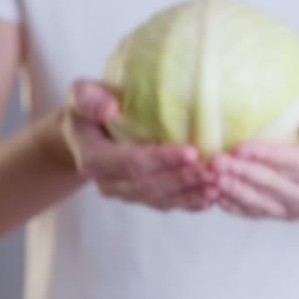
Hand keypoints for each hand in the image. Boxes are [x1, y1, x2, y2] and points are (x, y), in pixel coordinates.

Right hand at [61, 80, 218, 210]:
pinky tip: (212, 198)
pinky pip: (166, 204)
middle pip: (151, 185)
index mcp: (94, 159)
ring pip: (161, 199)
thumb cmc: (87, 108)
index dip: (162, 160)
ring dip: (191, 194)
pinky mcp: (140, 197)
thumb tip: (110, 107)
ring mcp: (125, 193)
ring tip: (219, 184)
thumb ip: (88, 98)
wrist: (85, 133)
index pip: (132, 162)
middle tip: (215, 171)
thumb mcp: (80, 95)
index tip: (192, 152)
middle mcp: (109, 183)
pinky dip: (190, 202)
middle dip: (185, 179)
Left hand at [211, 105, 298, 219]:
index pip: (292, 164)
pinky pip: (255, 213)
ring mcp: (297, 210)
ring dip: (234, 191)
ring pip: (260, 202)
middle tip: (216, 162)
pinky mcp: (282, 215)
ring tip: (211, 178)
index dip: (265, 156)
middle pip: (272, 185)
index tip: (239, 147)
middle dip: (242, 173)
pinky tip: (216, 196)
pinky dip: (235, 206)